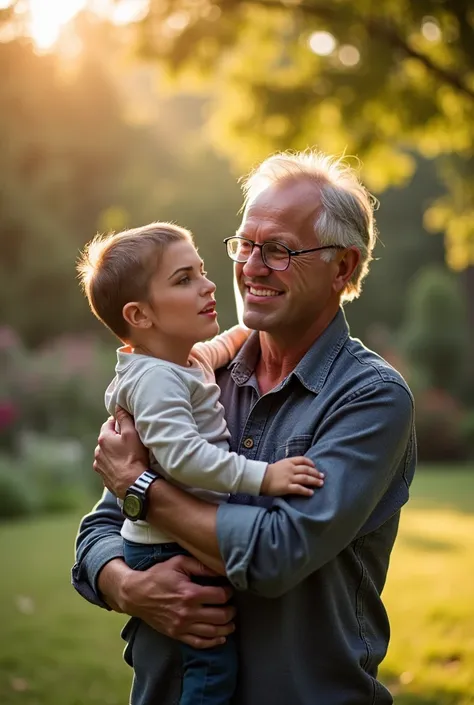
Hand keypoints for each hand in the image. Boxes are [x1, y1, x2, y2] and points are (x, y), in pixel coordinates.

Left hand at [94, 406, 148, 497]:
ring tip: (126, 455)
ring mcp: (99, 465)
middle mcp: (98, 451)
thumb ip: (124, 418)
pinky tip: (123, 466)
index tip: (127, 425)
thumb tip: (117, 406)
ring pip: (106, 453)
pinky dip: (113, 464)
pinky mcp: (103, 476)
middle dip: (115, 438)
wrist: (134, 484)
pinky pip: (107, 466)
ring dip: (113, 452)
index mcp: (103, 439)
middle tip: (129, 441)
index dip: (118, 423)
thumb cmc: (134, 457)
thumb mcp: (132, 434)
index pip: (108, 424)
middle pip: (106, 439)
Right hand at [107, 556, 235, 648]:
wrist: (136, 595)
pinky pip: (199, 643)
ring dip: (226, 627)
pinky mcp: (177, 634)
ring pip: (213, 632)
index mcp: (190, 593)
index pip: (220, 596)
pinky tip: (221, 637)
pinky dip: (213, 642)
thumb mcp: (178, 563)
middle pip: (221, 616)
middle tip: (232, 606)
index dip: (229, 592)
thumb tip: (219, 568)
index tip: (228, 589)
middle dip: (231, 611)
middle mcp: (188, 612)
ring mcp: (182, 626)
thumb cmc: (158, 576)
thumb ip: (200, 565)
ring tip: (231, 621)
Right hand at [261, 456, 323, 496]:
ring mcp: (289, 478)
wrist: (259, 478)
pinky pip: (299, 489)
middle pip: (307, 469)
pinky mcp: (287, 487)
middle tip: (322, 477)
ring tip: (320, 484)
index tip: (315, 467)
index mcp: (288, 462)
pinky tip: (311, 493)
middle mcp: (290, 469)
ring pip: (305, 478)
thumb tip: (296, 469)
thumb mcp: (279, 465)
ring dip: (314, 481)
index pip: (303, 460)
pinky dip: (306, 491)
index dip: (311, 463)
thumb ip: (288, 466)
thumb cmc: (267, 472)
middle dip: (316, 473)